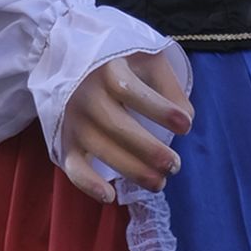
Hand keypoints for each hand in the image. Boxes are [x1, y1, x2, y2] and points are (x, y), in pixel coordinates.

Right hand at [60, 51, 192, 203]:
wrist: (67, 54)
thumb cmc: (118, 61)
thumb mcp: (148, 58)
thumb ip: (169, 85)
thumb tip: (186, 119)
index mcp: (108, 69)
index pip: (134, 92)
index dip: (162, 111)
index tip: (185, 125)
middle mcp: (86, 94)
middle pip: (118, 127)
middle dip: (151, 151)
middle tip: (175, 165)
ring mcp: (73, 119)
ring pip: (101, 150)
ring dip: (132, 170)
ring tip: (159, 182)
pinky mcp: (64, 139)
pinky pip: (72, 166)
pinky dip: (87, 184)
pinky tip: (109, 196)